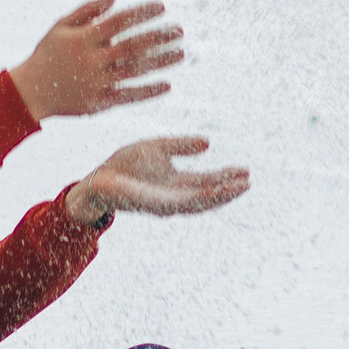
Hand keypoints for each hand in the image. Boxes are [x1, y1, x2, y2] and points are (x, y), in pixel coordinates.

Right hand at [8, 0, 183, 121]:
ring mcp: (96, 83)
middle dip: (158, 38)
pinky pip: (127, 96)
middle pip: (132, 46)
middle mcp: (92, 60)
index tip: (162, 7)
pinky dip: (148, 91)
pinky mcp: (98, 102)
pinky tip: (167, 85)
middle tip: (180, 31)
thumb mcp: (61, 27)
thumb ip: (88, 10)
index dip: (141, 13)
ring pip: (134, 71)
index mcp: (83, 39)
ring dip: (160, 63)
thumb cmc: (48, 54)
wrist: (30, 91)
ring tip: (181, 54)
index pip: (119, 22)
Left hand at [66, 136, 250, 225]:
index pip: (208, 182)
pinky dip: (198, 199)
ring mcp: (166, 203)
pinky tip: (211, 192)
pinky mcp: (155, 205)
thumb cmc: (125, 164)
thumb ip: (181, 145)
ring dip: (220, 196)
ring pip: (199, 202)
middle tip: (249, 181)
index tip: (246, 171)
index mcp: (177, 183)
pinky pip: (180, 202)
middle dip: (228, 190)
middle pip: (208, 195)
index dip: (226, 177)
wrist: (98, 179)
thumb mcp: (158, 148)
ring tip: (239, 187)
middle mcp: (175, 196)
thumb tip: (208, 143)